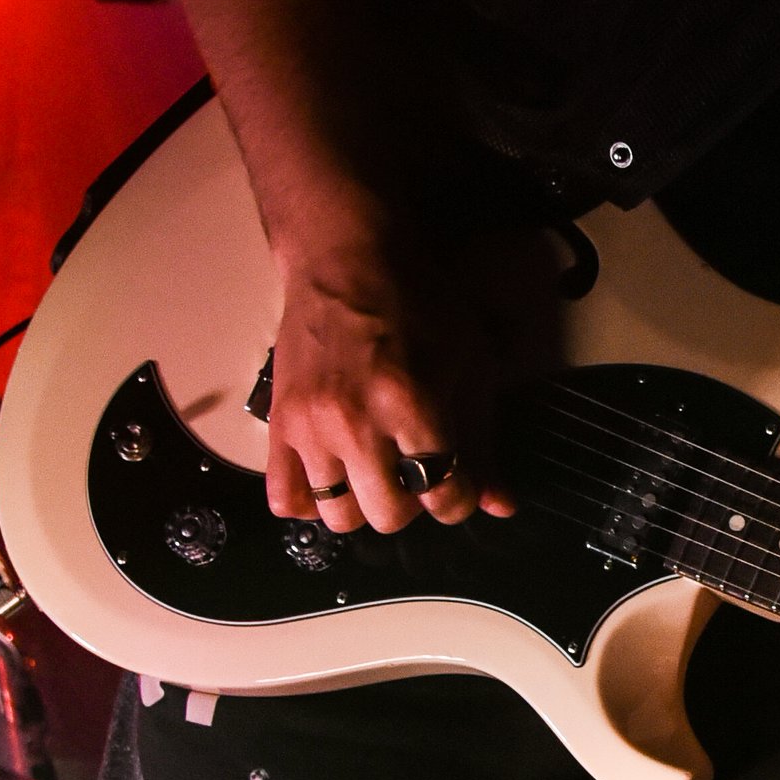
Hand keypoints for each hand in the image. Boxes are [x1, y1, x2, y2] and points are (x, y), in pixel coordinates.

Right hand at [265, 214, 518, 534]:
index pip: (442, 497)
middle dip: (412, 504)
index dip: (458, 500)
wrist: (346, 262)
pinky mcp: (278, 424)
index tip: (456, 485)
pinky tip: (333, 476)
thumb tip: (500, 505)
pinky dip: (310, 501)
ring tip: (374, 473)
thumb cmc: (417, 306)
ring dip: (363, 503)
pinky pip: (285, 498)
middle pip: (389, 516)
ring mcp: (311, 427)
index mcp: (411, 405)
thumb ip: (482, 442)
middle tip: (413, 472)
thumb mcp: (468, 366)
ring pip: (339, 516)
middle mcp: (356, 423)